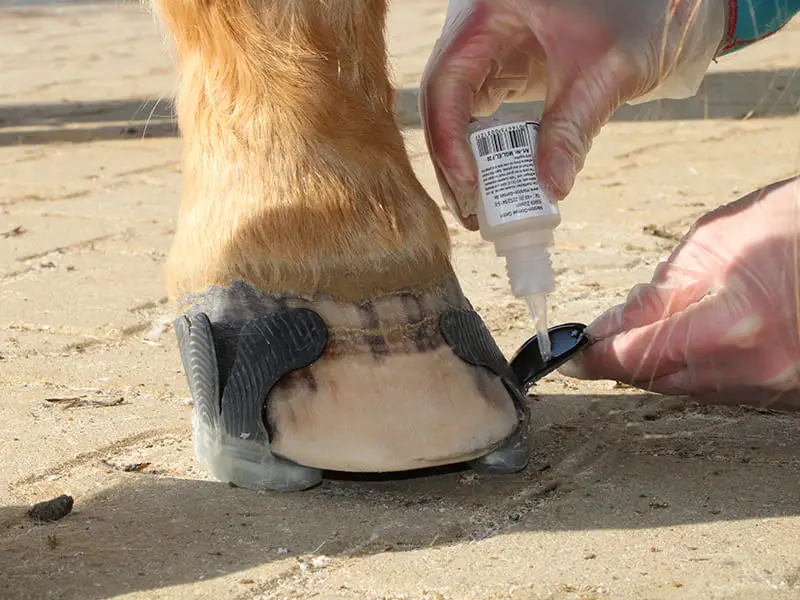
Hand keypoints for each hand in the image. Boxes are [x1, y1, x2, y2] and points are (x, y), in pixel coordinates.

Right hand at [419, 0, 726, 228]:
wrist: (660, 1)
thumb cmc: (639, 13)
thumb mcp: (608, 70)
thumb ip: (575, 128)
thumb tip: (551, 190)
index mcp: (488, 14)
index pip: (447, 81)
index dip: (449, 139)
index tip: (469, 187)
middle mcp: (475, 29)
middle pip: (441, 101)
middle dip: (451, 161)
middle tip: (471, 212)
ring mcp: (483, 48)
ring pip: (452, 110)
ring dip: (462, 161)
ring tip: (479, 209)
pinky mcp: (498, 67)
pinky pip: (476, 112)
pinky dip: (483, 149)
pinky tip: (494, 181)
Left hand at [562, 177, 799, 409]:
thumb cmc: (798, 225)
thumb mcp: (718, 239)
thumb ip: (661, 289)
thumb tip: (615, 323)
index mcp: (733, 325)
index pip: (638, 356)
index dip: (595, 359)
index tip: (570, 358)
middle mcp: (757, 369)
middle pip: (659, 381)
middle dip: (624, 360)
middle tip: (603, 341)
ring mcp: (778, 387)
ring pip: (690, 388)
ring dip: (660, 364)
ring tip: (653, 330)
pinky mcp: (789, 394)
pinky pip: (724, 388)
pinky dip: (698, 369)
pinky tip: (696, 342)